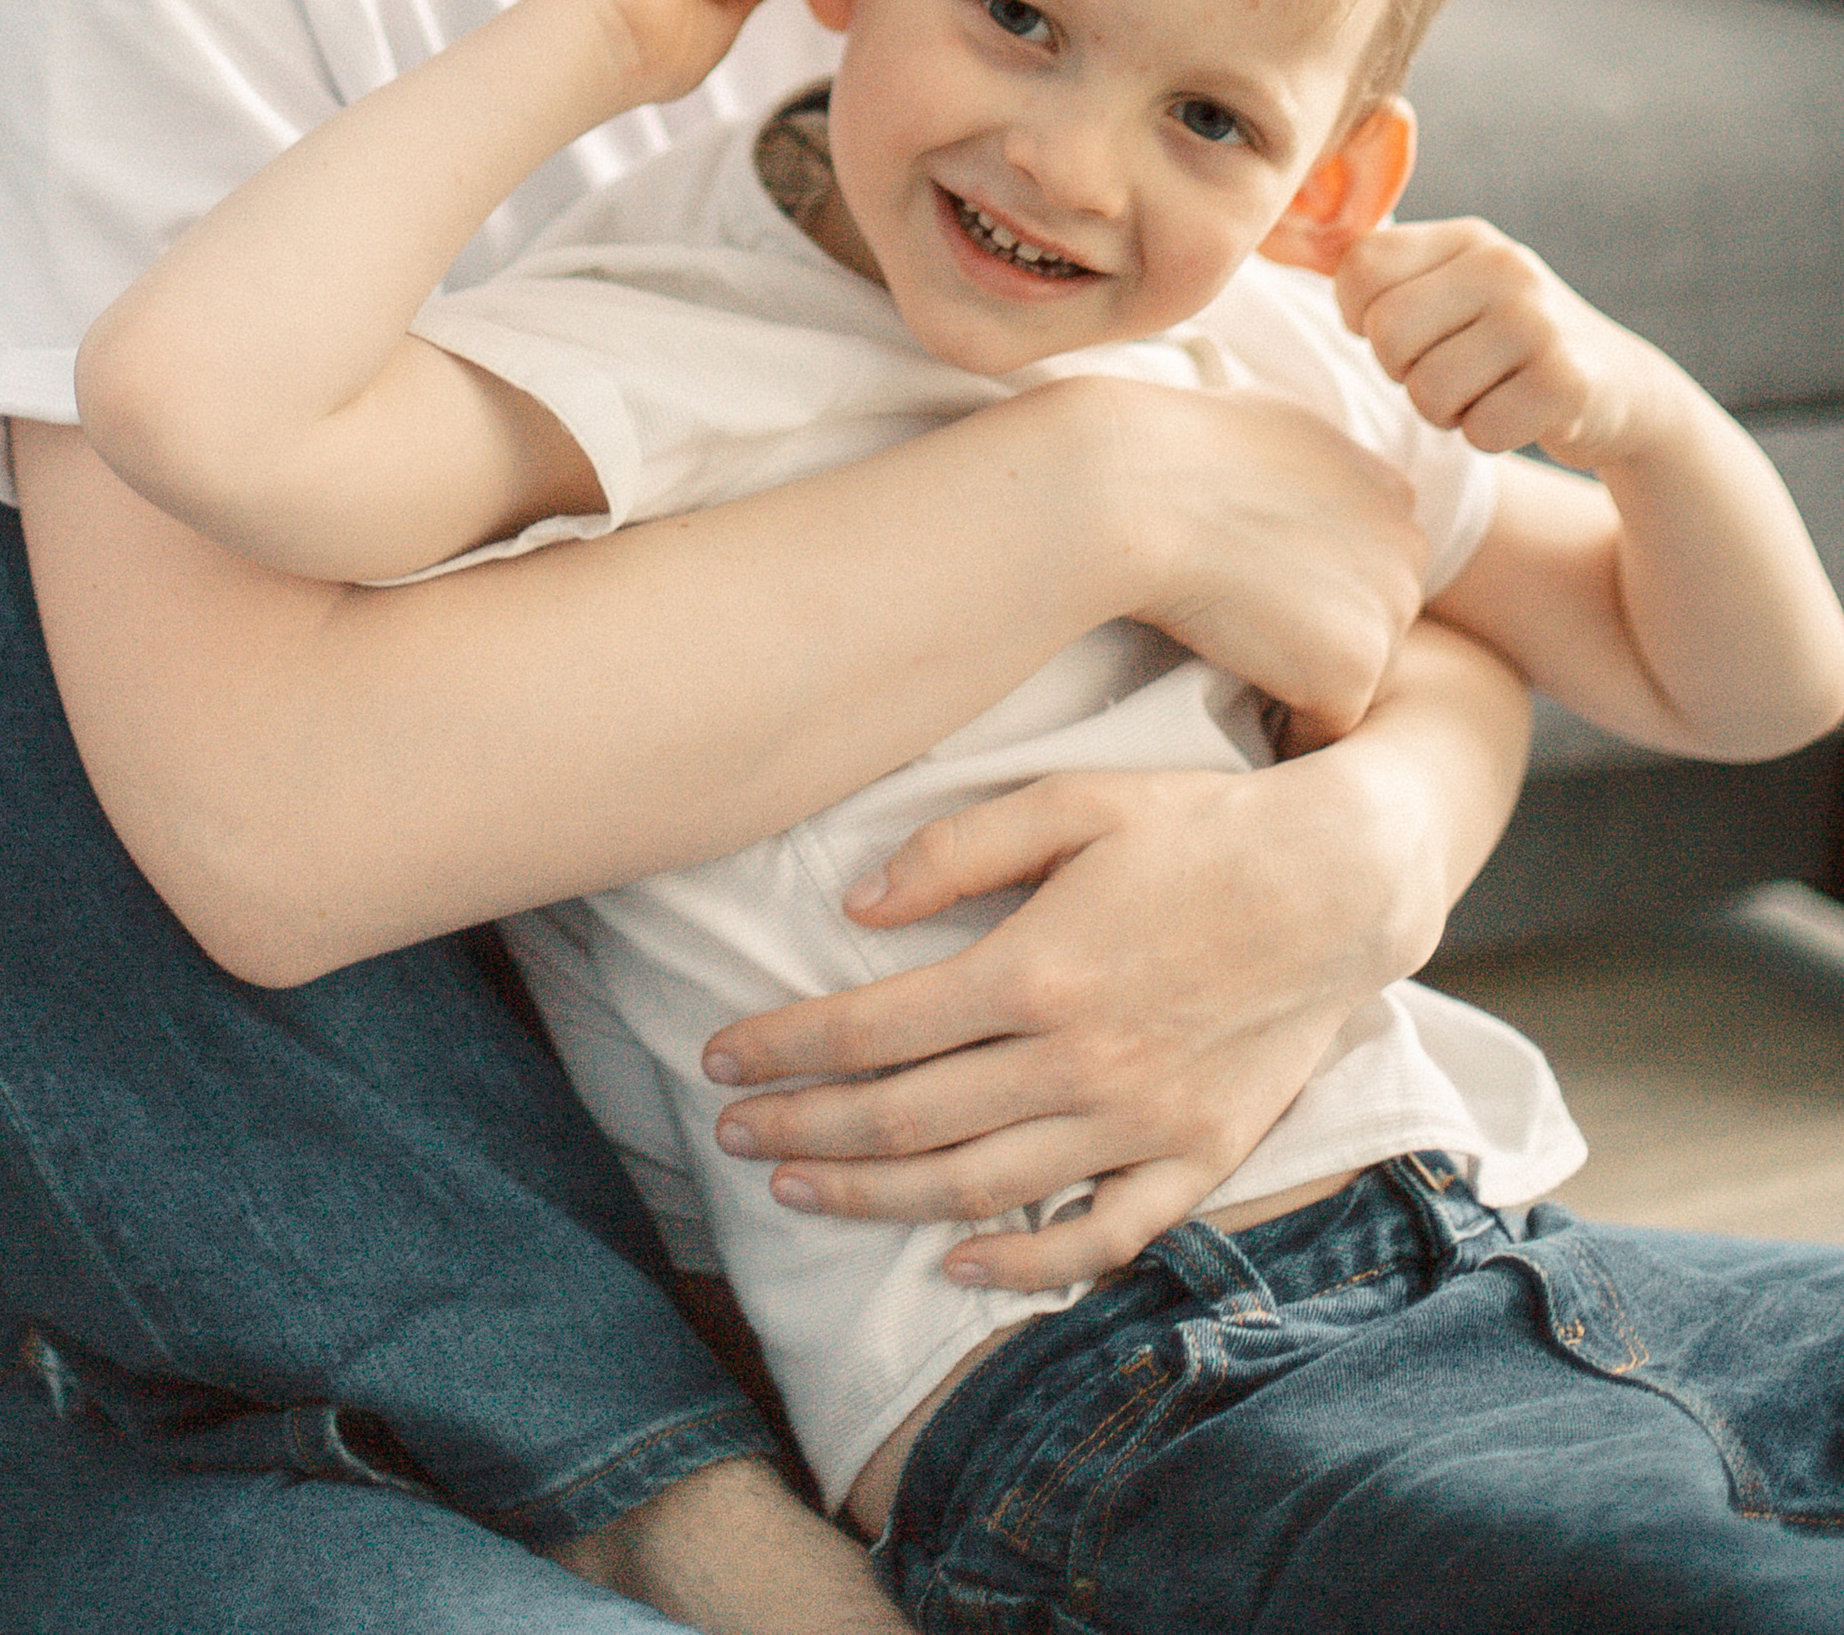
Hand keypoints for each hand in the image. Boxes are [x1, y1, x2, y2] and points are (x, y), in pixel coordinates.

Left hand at [698, 764, 1389, 1285]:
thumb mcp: (1073, 798)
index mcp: (1035, 970)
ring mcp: (1138, 1122)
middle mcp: (1078, 1063)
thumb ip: (957, 848)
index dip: (783, 1049)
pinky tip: (957, 1263)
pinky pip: (1099, 1238)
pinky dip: (1025, 1264)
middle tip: (730, 1134)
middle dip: (803, 1130)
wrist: (1346, 880)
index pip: (872, 1030)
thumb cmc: (1200, 825)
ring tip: (799, 1191)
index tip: (719, 1058)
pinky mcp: (1196, 1156)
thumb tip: (855, 906)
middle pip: (905, 1119)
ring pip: (978, 1187)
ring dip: (876, 1198)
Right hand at [1096, 377, 1427, 744]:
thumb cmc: (1173, 451)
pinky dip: (1285, 721)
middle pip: (1374, 618)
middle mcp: (1407, 544)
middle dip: (1318, 631)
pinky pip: (1327, 723)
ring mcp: (1389, 609)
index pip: (1372, 561)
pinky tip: (1233, 684)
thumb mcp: (1269, 425)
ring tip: (1233, 648)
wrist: (1133, 490)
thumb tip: (1295, 487)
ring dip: (1303, 676)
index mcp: (1388, 487)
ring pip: (1354, 671)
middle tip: (1243, 622)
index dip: (1314, 581)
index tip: (1260, 582)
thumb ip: (1313, 467)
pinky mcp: (1355, 671)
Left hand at [1335, 217, 1669, 467]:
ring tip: (1485, 392)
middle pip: (1387, 334)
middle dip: (1404, 373)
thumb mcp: (1458, 287)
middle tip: (1445, 373)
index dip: (1358, 317)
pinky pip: (1480, 430)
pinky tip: (1520, 414)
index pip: (1361, 267)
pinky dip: (1488, 437)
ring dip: (1447, 412)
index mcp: (1466, 238)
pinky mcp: (1568, 382)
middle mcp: (1505, 267)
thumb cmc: (1509, 342)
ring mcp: (1540, 322)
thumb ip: (1390, 270)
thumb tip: (1291, 245)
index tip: (1394, 333)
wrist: (1623, 389)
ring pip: (1429, 390)